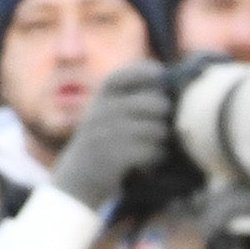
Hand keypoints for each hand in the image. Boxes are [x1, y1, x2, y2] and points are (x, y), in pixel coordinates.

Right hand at [48, 60, 172, 211]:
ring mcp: (106, 133)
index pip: (123, 76)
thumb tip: (169, 82)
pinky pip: (152, 151)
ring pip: (157, 129)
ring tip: (154, 145)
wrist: (79, 176)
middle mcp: (101, 111)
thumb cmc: (104, 140)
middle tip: (162, 125)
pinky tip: (150, 159)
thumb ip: (130, 98)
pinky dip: (157, 156)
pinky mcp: (113, 156)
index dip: (145, 72)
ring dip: (162, 140)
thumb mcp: (107, 112)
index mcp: (101, 97)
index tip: (160, 74)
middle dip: (165, 115)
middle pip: (154, 103)